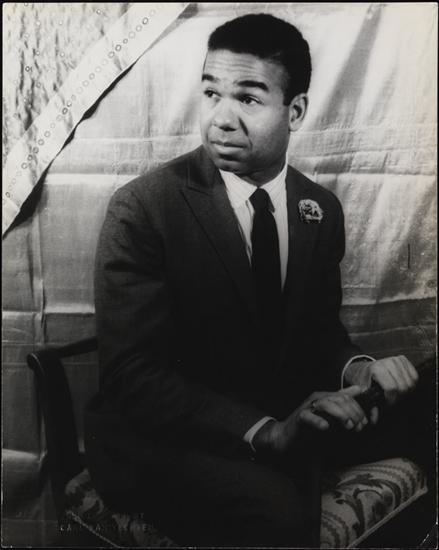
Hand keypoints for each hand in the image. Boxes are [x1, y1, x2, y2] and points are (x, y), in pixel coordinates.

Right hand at [253, 386, 367, 453]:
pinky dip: (318, 421)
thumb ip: (342, 402)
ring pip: (326, 404)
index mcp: (325, 397)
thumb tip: (358, 390)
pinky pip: (308, 416)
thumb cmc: (309, 426)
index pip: (347, 397)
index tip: (367, 422)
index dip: (360, 408)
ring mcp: (307, 407)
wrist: (287, 436)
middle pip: (339, 400)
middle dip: (354, 413)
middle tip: (359, 427)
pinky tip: (325, 427)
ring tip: (349, 426)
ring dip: (341, 415)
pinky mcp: (299, 418)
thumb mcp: (329, 415)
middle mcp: (317, 399)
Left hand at [367, 356, 417, 421]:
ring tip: (397, 393)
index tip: (387, 403)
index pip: (392, 388)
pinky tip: (403, 386)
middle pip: (403, 386)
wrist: (365, 368)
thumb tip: (374, 420)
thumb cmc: (365, 379)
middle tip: (392, 400)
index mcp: (377, 369)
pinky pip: (415, 375)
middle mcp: (387, 362)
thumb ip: (370, 406)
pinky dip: (411, 383)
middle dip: (399, 397)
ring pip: (411, 382)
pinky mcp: (403, 359)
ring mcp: (396, 360)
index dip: (391, 400)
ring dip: (406, 391)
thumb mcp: (365, 391)